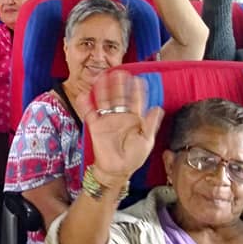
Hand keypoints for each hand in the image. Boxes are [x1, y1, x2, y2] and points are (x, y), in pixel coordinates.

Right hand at [73, 70, 163, 190]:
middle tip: (119, 72)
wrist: (118, 170)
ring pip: (105, 100)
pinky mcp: (96, 126)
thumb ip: (151, 124)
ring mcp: (108, 120)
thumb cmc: (134, 157)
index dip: (137, 90)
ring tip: (102, 77)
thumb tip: (158, 108)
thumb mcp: (147, 140)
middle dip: (119, 85)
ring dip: (103, 89)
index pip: (136, 100)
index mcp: (134, 118)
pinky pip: (90, 113)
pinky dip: (86, 105)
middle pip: (119, 96)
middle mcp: (120, 116)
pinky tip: (84, 95)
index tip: (138, 79)